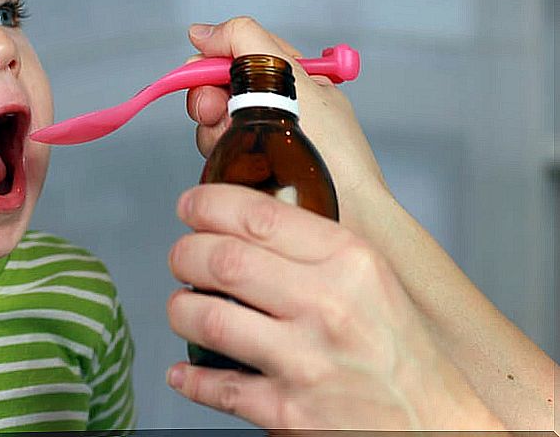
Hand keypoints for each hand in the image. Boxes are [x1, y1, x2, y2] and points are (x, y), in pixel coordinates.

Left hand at [164, 183, 505, 428]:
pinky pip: (218, 387)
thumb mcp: (373, 279)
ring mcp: (306, 361)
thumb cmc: (402, 353)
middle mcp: (328, 306)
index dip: (209, 205)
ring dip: (181, 308)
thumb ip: (316, 247)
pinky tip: (185, 371)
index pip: (259, 215)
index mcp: (350, 262)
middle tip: (181, 257)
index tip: (190, 206)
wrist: (437, 427)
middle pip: (222, 259)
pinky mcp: (289, 412)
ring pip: (209, 318)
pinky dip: (190, 378)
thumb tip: (246, 222)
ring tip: (183, 306)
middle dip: (185, 253)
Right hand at [185, 17, 387, 222]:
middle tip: (216, 112)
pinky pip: (216, 155)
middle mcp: (274, 107)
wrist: (346, 210)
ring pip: (212, 123)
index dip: (212, 61)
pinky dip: (218, 157)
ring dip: (214, 131)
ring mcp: (260, 141)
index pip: (237, 54)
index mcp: (290, 77)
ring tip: (236, 144)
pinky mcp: (249, 172)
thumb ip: (246, 40)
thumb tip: (201, 32)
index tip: (199, 72)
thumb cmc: (334, 149)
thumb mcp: (293, 75)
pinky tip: (237, 166)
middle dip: (209, 98)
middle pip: (217, 89)